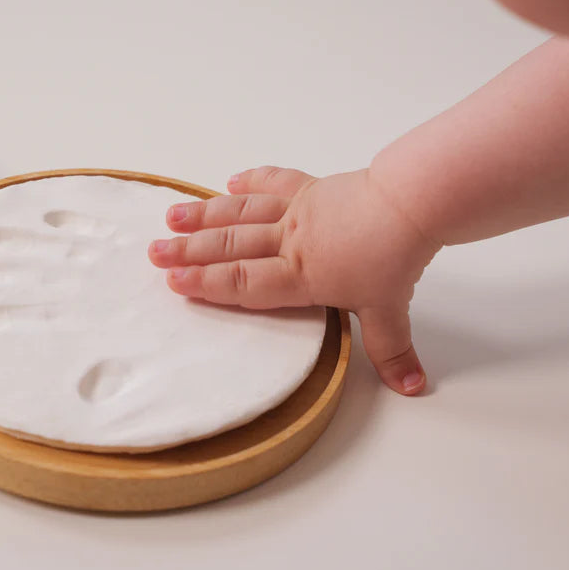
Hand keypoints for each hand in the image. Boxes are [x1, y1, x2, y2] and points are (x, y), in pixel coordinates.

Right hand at [147, 166, 439, 394]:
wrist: (412, 202)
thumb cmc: (396, 257)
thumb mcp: (390, 310)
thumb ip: (392, 351)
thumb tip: (413, 388)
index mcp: (301, 275)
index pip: (245, 282)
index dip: (208, 284)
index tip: (175, 283)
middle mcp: (289, 241)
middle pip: (232, 247)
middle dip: (189, 251)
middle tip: (155, 254)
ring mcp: (297, 211)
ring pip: (242, 213)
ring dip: (204, 215)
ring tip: (171, 217)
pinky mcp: (310, 187)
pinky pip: (274, 182)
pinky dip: (251, 181)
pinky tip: (229, 182)